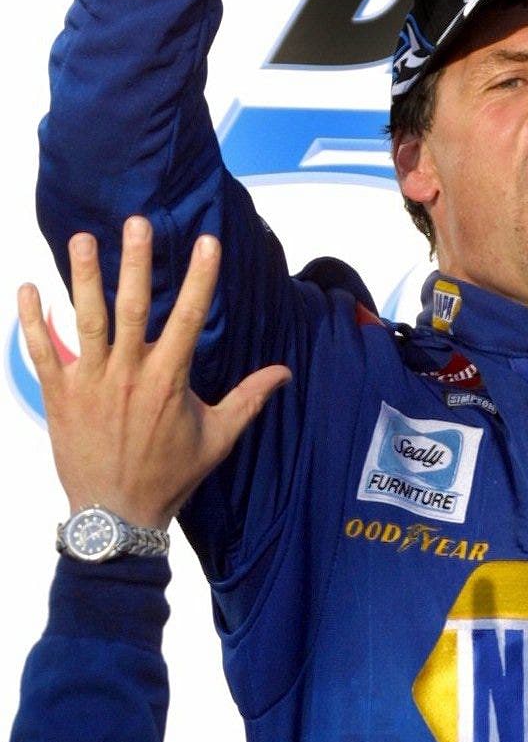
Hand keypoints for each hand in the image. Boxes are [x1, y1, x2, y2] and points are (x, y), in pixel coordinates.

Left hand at [18, 217, 290, 527]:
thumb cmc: (168, 476)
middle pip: (133, 308)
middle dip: (136, 262)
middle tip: (137, 223)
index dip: (201, 277)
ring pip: (86, 321)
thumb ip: (249, 399)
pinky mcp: (59, 396)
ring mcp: (90, 384)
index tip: (207, 241)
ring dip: (84, 278)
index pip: (189, 318)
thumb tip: (284, 372)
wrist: (115, 518)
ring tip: (83, 239)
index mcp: (168, 381)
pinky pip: (42, 353)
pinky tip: (28, 288)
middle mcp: (128, 375)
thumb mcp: (216, 438)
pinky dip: (33, 321)